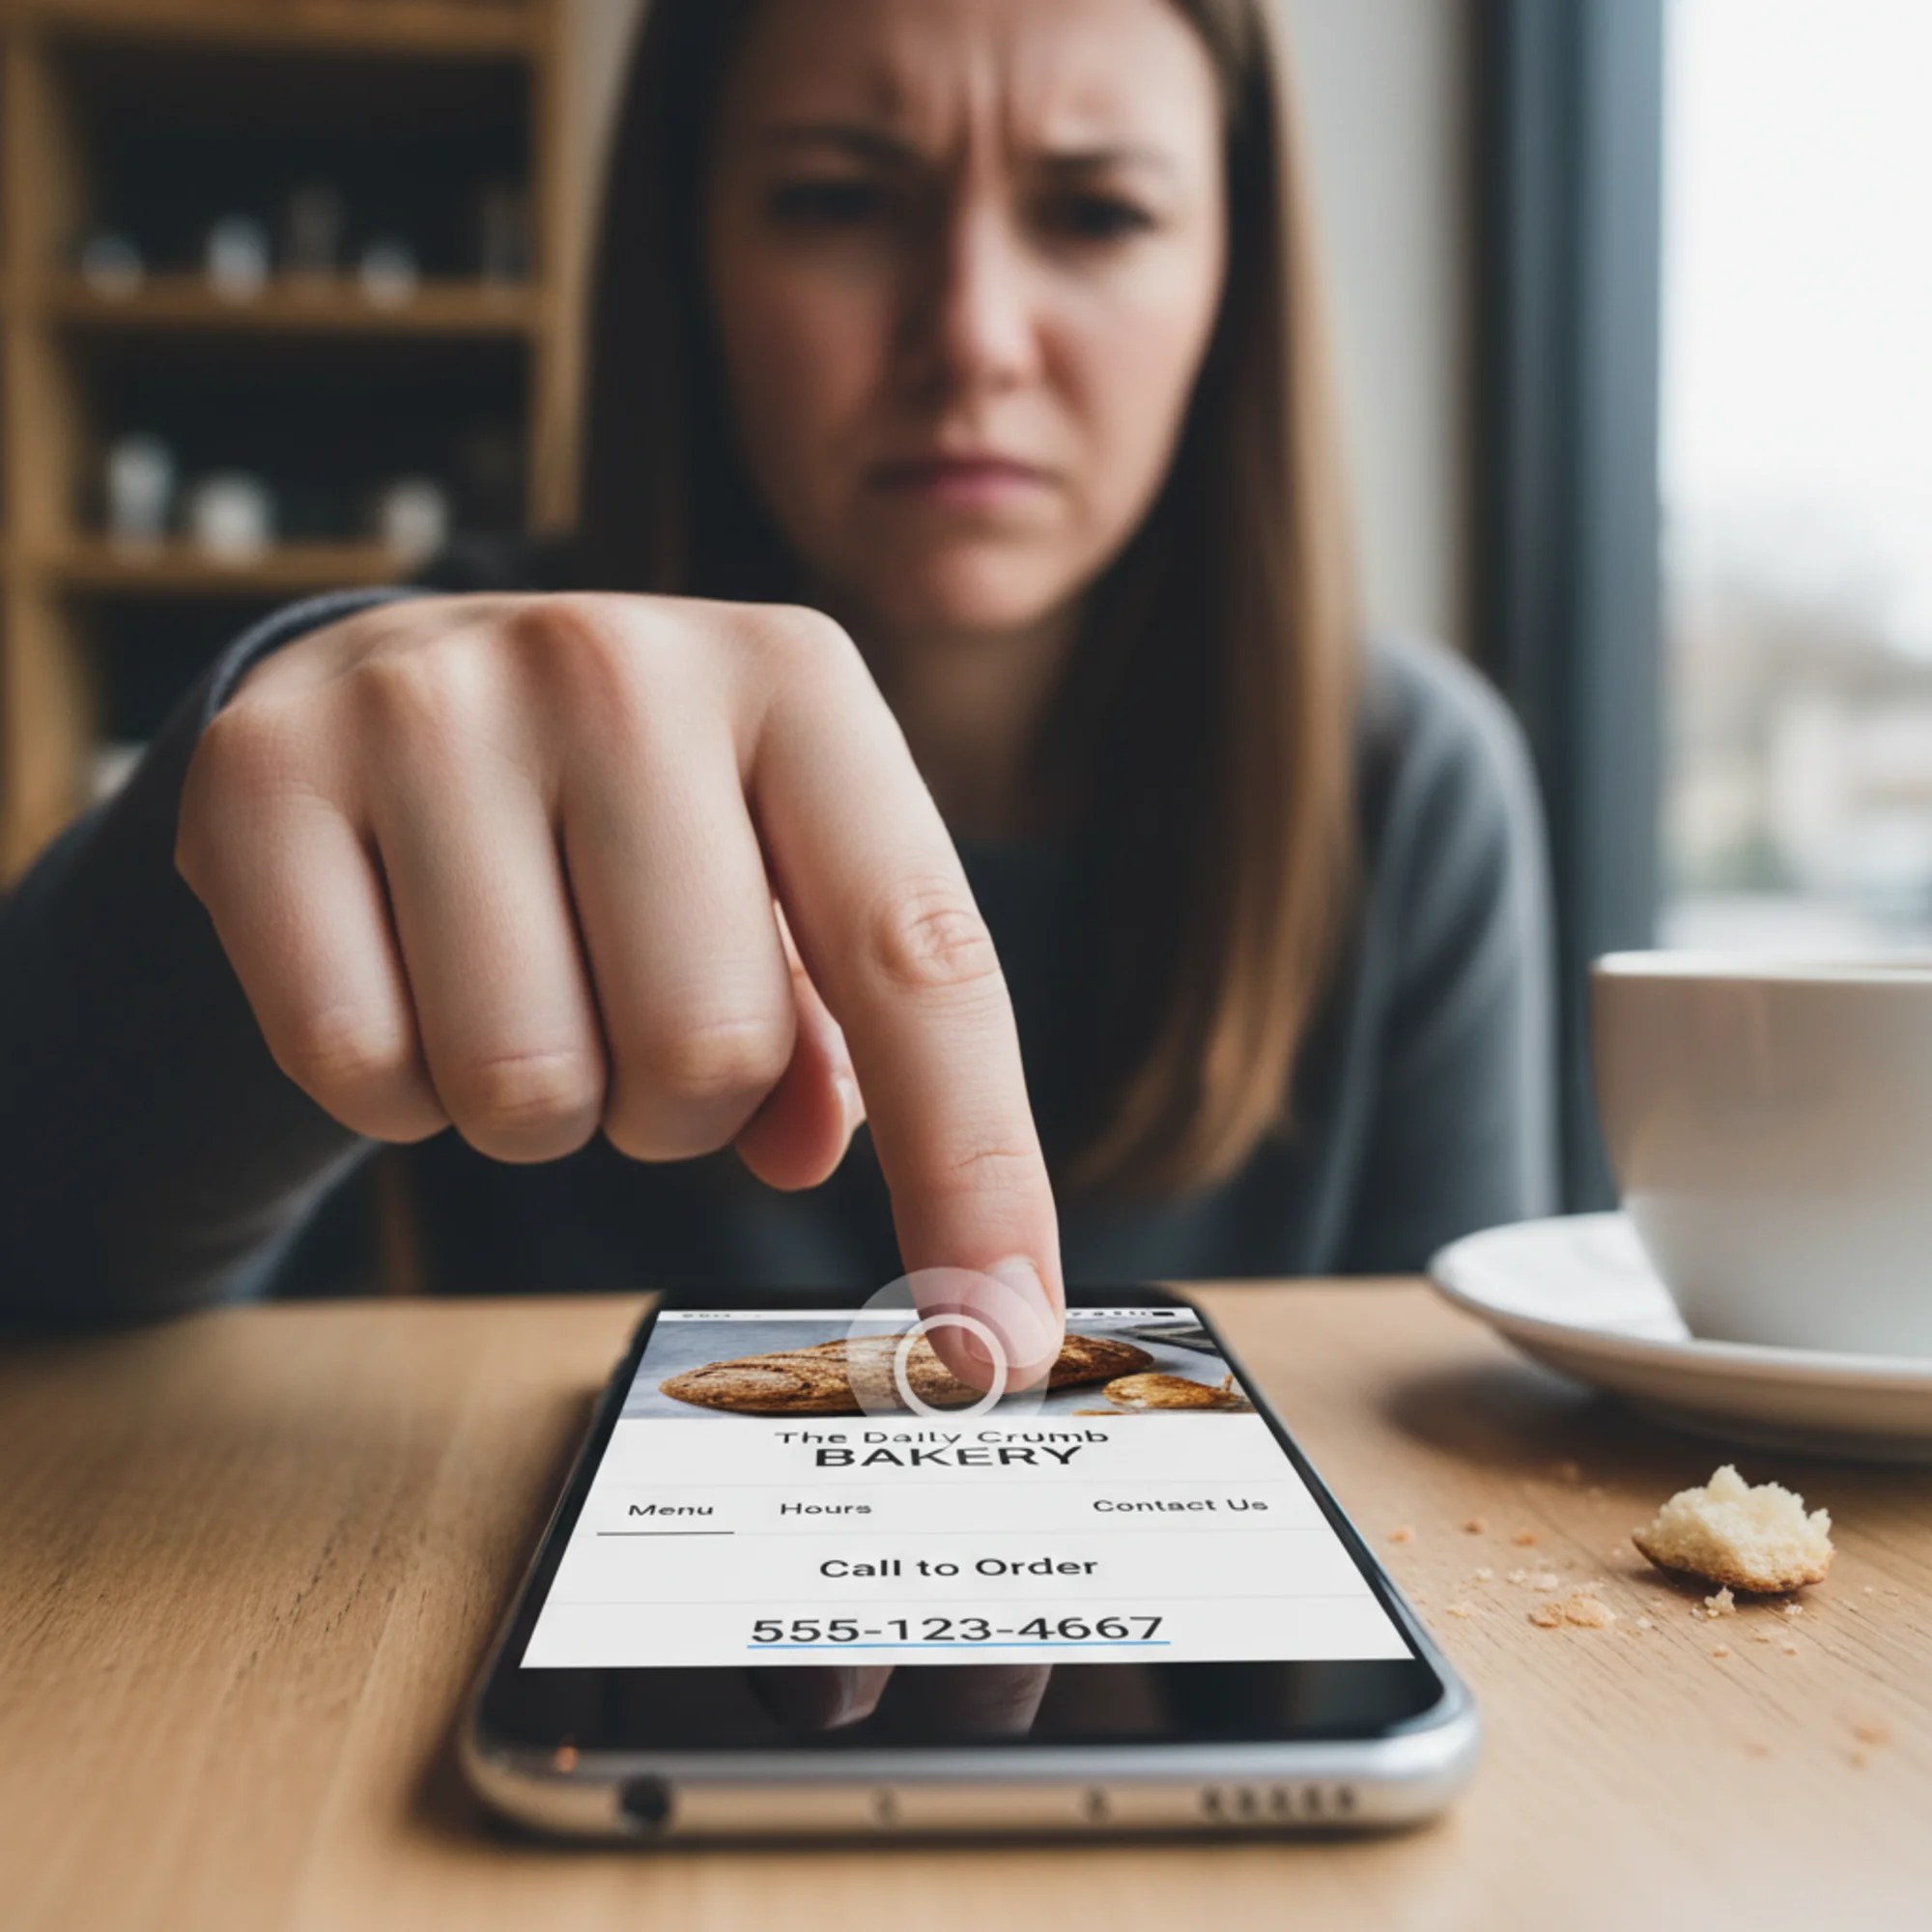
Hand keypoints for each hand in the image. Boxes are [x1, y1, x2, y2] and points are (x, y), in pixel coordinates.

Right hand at [177, 593, 1063, 1382]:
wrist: (399, 682)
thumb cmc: (633, 806)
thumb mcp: (775, 869)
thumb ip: (843, 1022)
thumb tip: (823, 1159)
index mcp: (798, 683)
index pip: (922, 965)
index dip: (974, 1174)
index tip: (996, 1344)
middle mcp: (621, 662)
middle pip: (708, 1055)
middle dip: (678, 1107)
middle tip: (628, 1017)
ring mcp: (430, 704)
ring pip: (528, 1083)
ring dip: (541, 1105)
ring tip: (518, 983)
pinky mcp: (264, 771)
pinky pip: (361, 1068)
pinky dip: (397, 1087)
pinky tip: (403, 976)